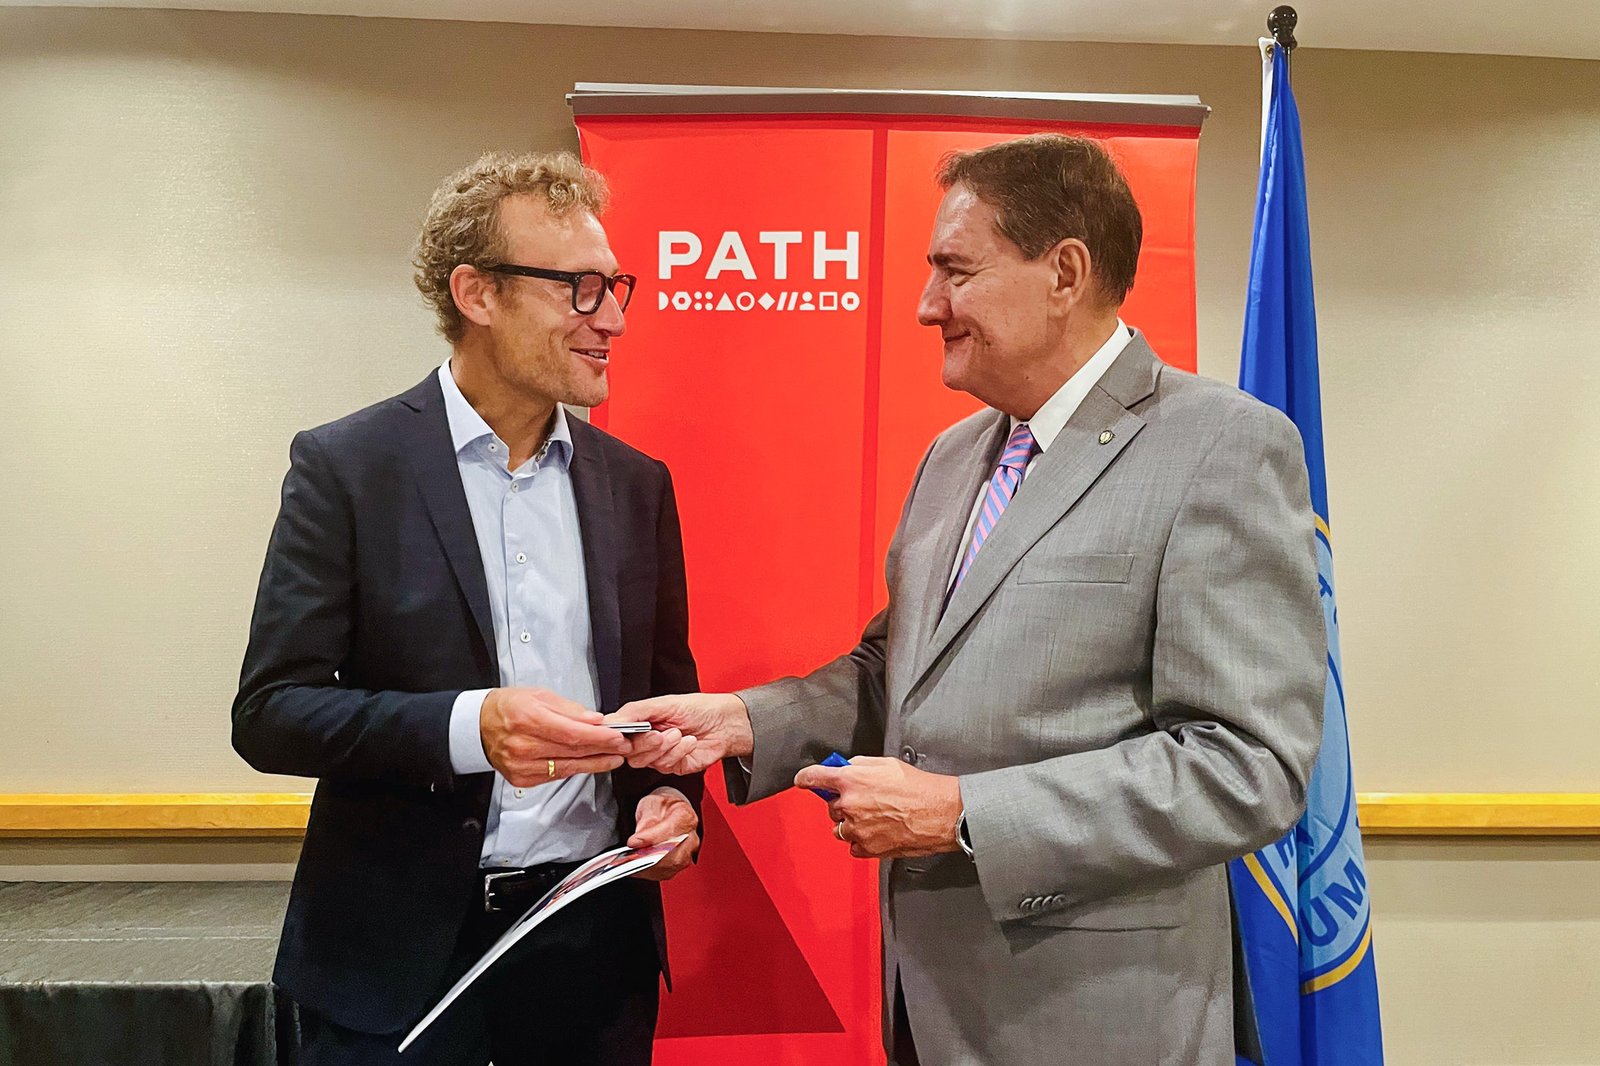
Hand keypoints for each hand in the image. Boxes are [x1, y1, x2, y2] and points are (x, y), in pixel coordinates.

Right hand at [479, 687, 628, 787]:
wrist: (480, 725)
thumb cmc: (509, 706)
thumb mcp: (539, 695)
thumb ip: (570, 709)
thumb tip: (595, 719)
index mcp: (527, 719)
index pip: (571, 733)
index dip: (598, 737)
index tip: (617, 736)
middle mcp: (523, 745)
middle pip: (572, 751)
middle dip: (602, 749)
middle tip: (623, 746)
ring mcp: (521, 765)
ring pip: (567, 767)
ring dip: (594, 763)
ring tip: (613, 758)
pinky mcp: (522, 779)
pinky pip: (555, 775)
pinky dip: (575, 769)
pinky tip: (590, 764)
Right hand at [605, 693, 752, 774]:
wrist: (726, 724)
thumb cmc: (700, 709)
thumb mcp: (665, 703)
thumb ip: (636, 711)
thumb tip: (611, 720)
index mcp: (641, 722)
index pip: (617, 733)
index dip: (617, 737)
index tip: (623, 735)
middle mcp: (647, 740)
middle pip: (628, 752)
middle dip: (644, 743)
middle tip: (659, 733)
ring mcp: (659, 754)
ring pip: (643, 762)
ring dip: (663, 748)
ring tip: (678, 734)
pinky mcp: (672, 766)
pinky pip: (664, 766)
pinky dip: (677, 753)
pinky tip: (688, 742)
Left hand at [628, 788, 699, 880]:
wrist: (670, 812)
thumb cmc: (662, 807)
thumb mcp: (650, 804)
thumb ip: (645, 821)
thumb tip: (638, 841)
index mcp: (684, 816)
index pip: (668, 830)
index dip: (649, 838)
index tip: (632, 842)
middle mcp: (691, 836)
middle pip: (671, 853)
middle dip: (647, 857)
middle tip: (629, 856)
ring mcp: (688, 852)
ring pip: (669, 866)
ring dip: (647, 868)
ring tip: (630, 863)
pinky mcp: (682, 864)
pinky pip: (666, 873)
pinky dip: (650, 872)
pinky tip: (638, 868)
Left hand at [793, 757, 962, 859]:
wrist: (940, 814)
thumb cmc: (919, 788)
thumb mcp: (887, 764)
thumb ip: (861, 764)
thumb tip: (847, 767)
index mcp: (852, 781)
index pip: (815, 778)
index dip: (805, 778)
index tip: (802, 780)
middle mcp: (850, 805)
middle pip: (831, 806)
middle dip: (842, 803)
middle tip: (865, 800)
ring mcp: (857, 829)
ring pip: (840, 828)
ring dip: (851, 823)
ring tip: (875, 818)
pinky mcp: (868, 848)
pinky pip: (853, 846)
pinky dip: (861, 841)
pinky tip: (879, 832)